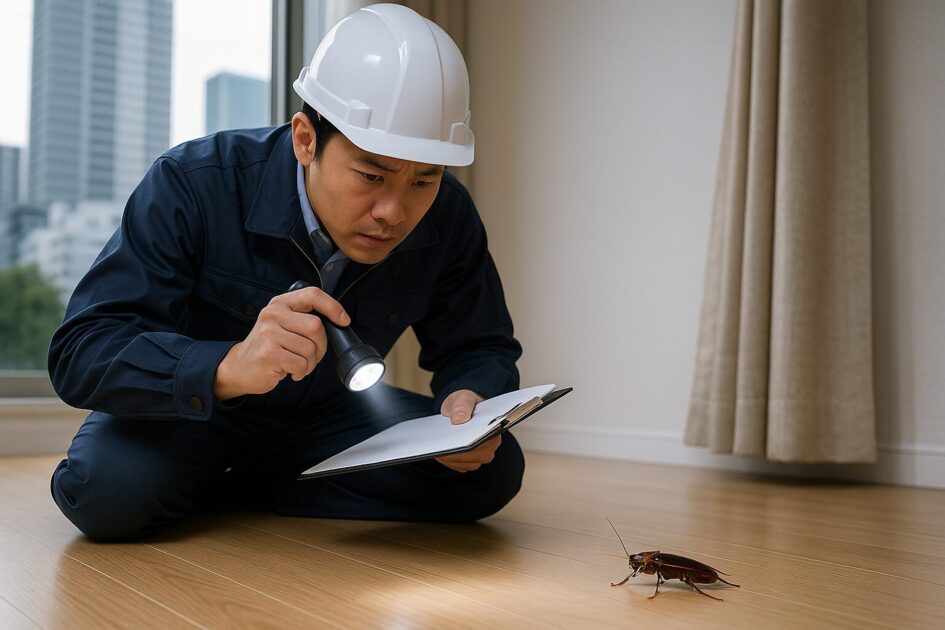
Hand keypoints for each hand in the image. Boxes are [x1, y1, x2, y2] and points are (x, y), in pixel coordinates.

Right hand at [213, 287, 350, 399]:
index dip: (333, 307)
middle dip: (321, 346)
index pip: (313, 295)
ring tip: (297, 364)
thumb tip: (337, 322)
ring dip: (310, 363)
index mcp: (280, 303)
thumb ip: (303, 318)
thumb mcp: (282, 324)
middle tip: (311, 355)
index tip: (343, 320)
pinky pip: (300, 364)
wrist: (240, 367)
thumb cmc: (269, 346)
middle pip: (316, 326)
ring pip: (310, 349)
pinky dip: (301, 372)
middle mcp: (273, 314)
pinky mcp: (268, 353)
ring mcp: (269, 333)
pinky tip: (290, 371)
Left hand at [436, 390, 498, 472]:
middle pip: (475, 457)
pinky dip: (447, 460)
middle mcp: (490, 446)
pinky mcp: (468, 461)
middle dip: (457, 453)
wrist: (459, 409)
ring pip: (466, 464)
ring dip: (451, 457)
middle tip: (439, 446)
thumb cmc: (464, 403)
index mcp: (494, 429)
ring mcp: (480, 456)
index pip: (484, 442)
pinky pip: (458, 466)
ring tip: (437, 447)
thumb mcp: (463, 398)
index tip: (453, 442)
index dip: (469, 444)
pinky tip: (438, 451)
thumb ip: (462, 406)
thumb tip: (458, 420)